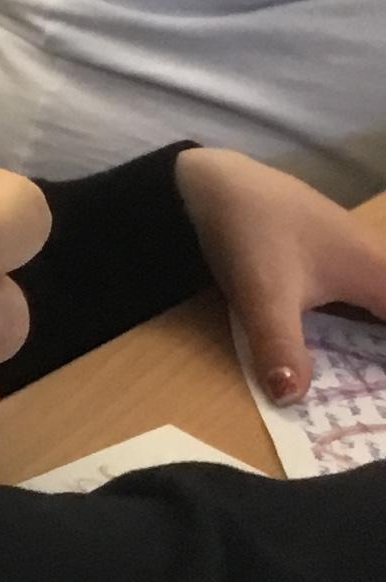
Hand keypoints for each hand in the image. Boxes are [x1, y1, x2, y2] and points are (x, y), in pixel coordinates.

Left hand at [177, 146, 385, 402]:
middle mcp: (382, 264)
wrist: (214, 182)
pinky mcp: (338, 258)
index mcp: (382, 274)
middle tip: (368, 396)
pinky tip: (347, 346)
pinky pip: (368, 299)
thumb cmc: (249, 232)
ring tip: (361, 376)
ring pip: (381, 306)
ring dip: (374, 339)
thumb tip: (292, 398)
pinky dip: (365, 325)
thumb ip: (281, 347)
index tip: (378, 395)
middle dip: (379, 352)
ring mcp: (363, 258)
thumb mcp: (262, 296)